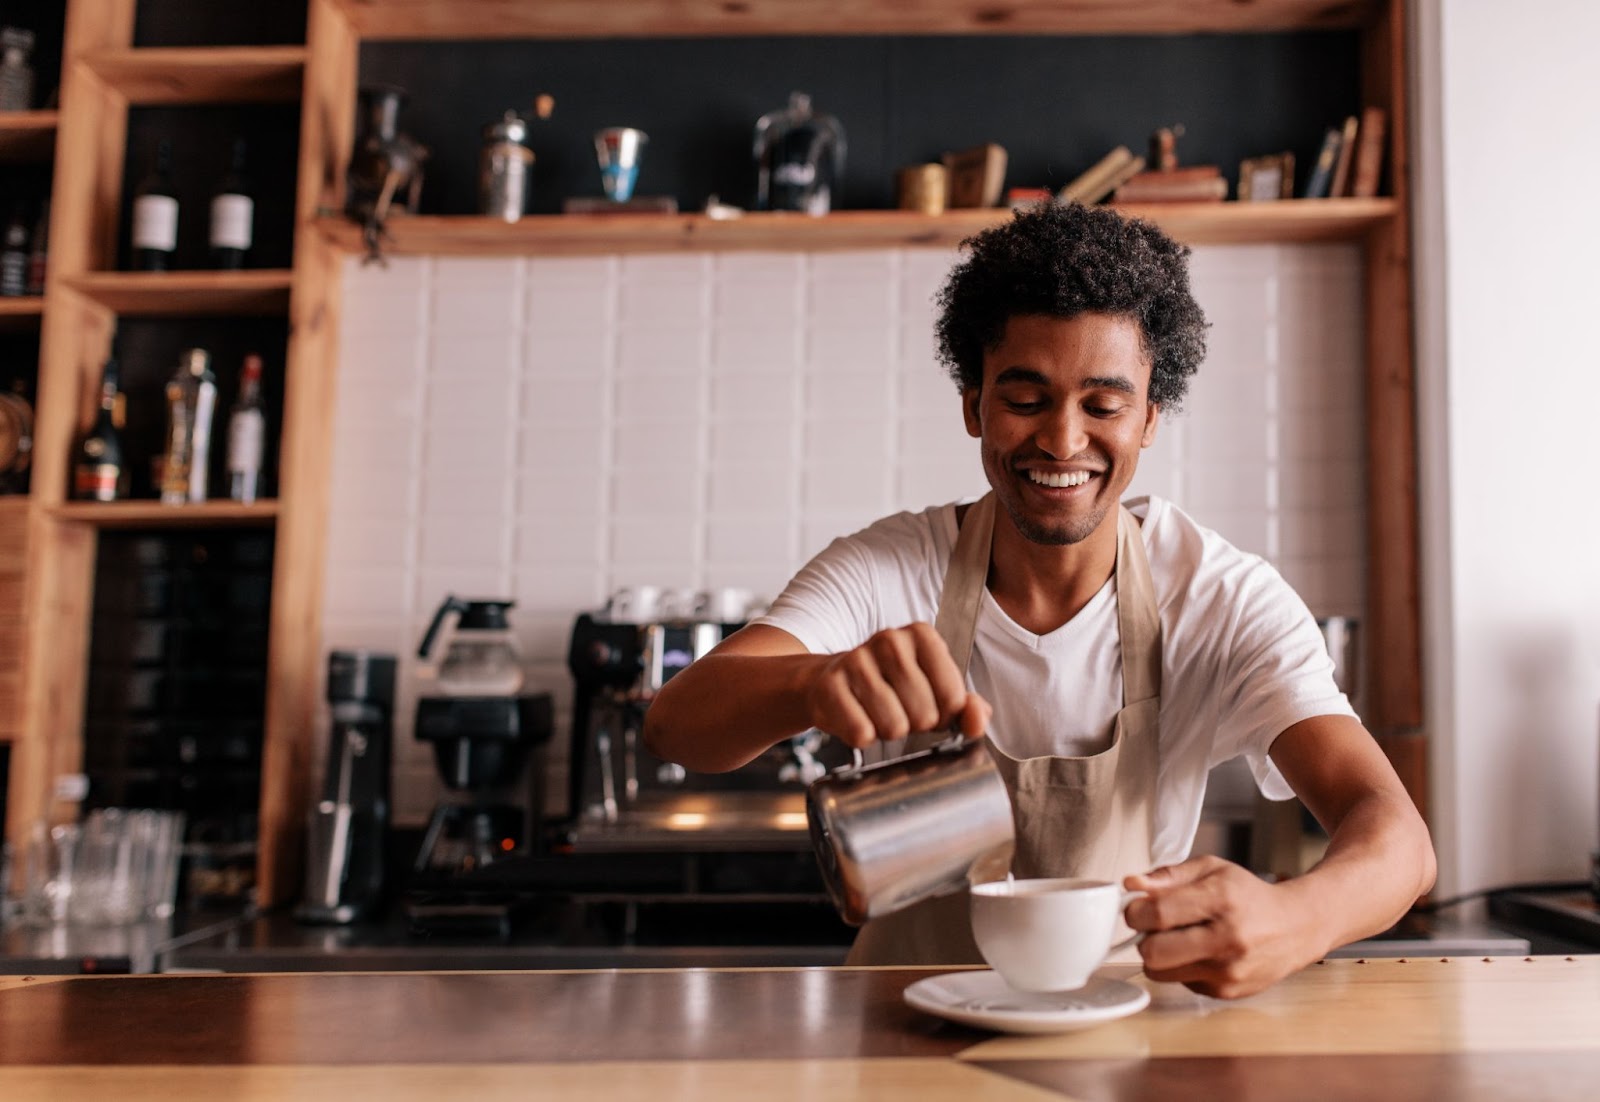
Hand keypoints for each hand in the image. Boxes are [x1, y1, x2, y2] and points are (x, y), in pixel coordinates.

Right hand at [804, 623, 990, 749]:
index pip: (953, 698)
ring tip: (876, 714)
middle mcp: (890, 640)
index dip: (944, 716)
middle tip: (899, 711)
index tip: (929, 708)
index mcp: (922, 636)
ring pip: (893, 726)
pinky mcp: (830, 685)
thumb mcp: (933, 690)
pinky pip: (861, 732)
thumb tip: (978, 721)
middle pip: (924, 715)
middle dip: (914, 725)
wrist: (828, 681)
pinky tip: (856, 717)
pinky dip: (861, 736)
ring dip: (887, 732)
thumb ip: (966, 707)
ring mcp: (856, 660)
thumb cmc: (888, 686)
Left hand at [1123, 855, 1327, 998]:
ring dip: (1159, 956)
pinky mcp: (1228, 991)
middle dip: (1144, 937)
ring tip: (1179, 939)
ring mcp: (1228, 970)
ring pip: (1160, 972)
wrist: (1296, 927)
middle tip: (1155, 927)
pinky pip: (1181, 983)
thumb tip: (1131, 883)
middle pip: (1152, 950)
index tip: (1136, 908)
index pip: (1156, 913)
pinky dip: (1181, 968)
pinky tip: (1201, 953)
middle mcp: (1227, 938)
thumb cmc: (1248, 895)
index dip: (1135, 911)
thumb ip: (1168, 875)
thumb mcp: (1211, 870)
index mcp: (1221, 900)